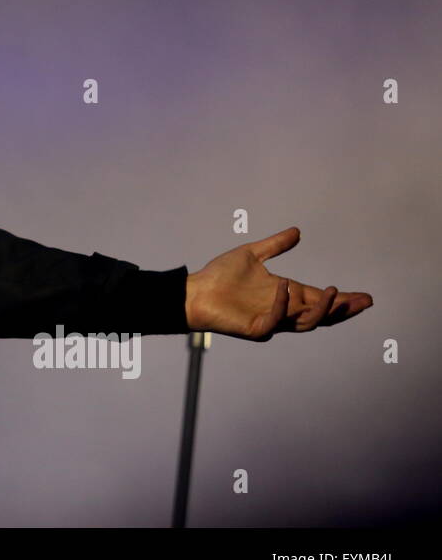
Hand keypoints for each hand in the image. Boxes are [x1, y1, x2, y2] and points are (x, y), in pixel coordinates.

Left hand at [185, 227, 372, 340]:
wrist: (193, 292)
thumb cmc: (219, 276)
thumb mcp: (251, 255)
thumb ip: (275, 245)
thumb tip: (297, 231)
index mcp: (285, 294)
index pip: (320, 298)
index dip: (342, 299)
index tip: (365, 296)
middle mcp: (283, 310)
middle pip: (321, 315)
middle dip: (343, 309)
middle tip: (364, 302)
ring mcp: (270, 321)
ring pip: (305, 322)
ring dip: (322, 308)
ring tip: (335, 292)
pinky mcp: (255, 328)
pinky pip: (275, 319)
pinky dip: (282, 304)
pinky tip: (285, 286)